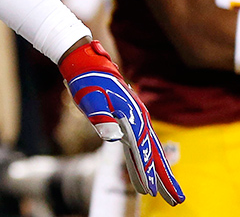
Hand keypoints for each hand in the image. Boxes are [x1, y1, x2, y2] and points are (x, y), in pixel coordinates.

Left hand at [60, 40, 183, 204]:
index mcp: (131, 116)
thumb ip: (101, 118)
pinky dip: (145, 160)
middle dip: (165, 177)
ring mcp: (136, 118)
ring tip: (169, 194)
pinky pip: (140, 144)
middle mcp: (138, 119)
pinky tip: (145, 172)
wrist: (86, 63)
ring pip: (150, 150)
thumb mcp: (89, 99)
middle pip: (154, 153)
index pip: (141, 150)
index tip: (150, 192)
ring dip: (159, 172)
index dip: (146, 172)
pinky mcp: (129, 118)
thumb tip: (115, 137)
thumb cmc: (86, 81)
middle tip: (176, 199)